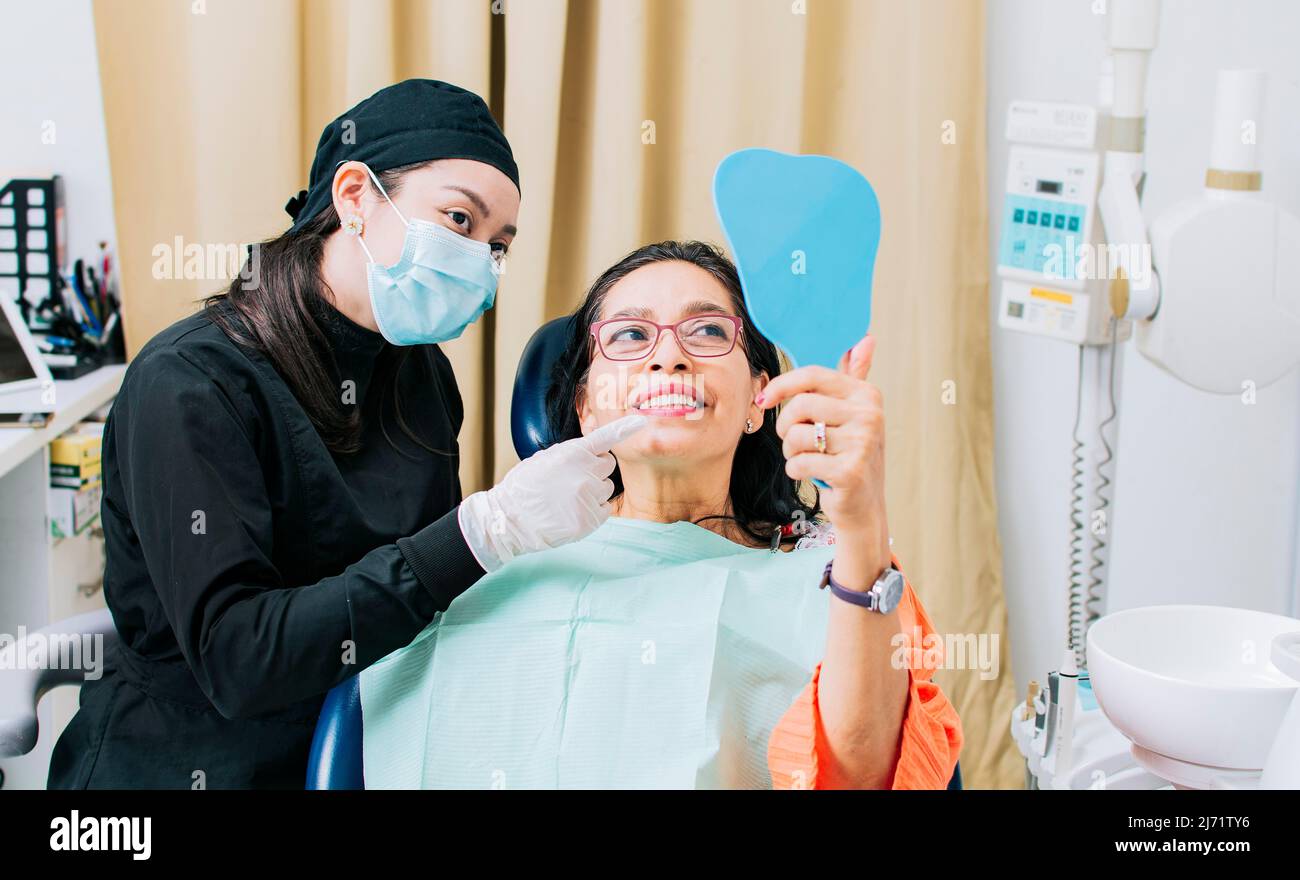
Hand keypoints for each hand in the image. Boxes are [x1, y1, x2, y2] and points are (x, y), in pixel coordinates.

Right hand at [459, 414, 647, 571]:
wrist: (508, 520)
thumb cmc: (523, 488)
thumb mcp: (544, 459)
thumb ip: (570, 454)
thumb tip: (589, 451)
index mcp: (572, 454)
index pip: (604, 437)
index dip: (624, 429)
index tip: (641, 422)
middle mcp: (585, 473)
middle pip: (608, 464)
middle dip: (596, 469)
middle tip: (574, 478)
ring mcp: (589, 497)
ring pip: (607, 487)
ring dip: (594, 491)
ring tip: (568, 498)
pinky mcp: (590, 519)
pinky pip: (605, 509)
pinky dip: (594, 510)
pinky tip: (573, 512)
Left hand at [757, 335, 889, 580]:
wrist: (864, 506)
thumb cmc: (850, 454)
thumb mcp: (855, 414)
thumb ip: (856, 376)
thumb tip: (866, 339)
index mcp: (867, 395)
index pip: (812, 376)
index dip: (781, 385)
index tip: (764, 400)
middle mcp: (869, 416)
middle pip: (800, 406)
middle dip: (785, 426)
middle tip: (792, 441)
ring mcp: (862, 444)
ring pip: (796, 436)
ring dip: (790, 452)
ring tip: (807, 459)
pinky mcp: (850, 472)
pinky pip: (799, 462)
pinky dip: (796, 471)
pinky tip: (812, 475)